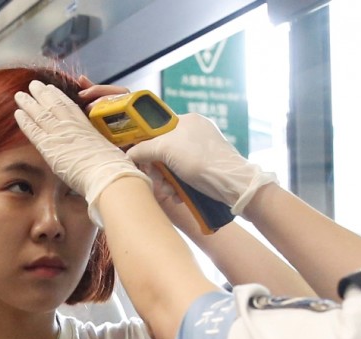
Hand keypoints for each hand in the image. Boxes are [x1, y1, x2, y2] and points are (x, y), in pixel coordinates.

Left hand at [14, 80, 150, 225]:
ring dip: (29, 103)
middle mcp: (72, 126)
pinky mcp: (50, 147)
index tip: (52, 89)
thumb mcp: (109, 153)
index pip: (70, 107)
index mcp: (86, 126)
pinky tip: (17, 113)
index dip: (59, 97)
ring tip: (20, 94)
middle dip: (43, 94)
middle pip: (54, 105)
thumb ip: (99, 150)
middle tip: (33, 85)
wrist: (108, 175)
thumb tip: (100, 156)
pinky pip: (34, 130)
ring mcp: (61, 134)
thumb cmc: (113, 170)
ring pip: (41, 114)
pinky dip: (25, 121)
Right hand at [126, 113, 276, 216]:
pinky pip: (185, 175)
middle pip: (164, 150)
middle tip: (155, 181)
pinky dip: (179, 186)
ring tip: (168, 192)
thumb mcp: (166, 149)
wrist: (230, 183)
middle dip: (157, 169)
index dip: (146, 144)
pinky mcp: (208, 168)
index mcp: (187, 120)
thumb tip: (130, 154)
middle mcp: (195, 132)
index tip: (139, 160)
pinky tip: (178, 196)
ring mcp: (203, 151)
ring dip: (166, 181)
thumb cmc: (200, 160)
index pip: (157, 128)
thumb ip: (144, 149)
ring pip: (173, 166)